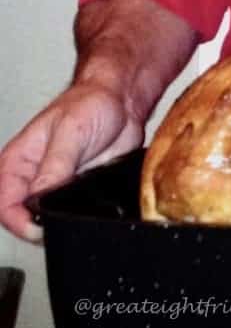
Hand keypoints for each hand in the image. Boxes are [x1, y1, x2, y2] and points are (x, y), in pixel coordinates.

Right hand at [0, 80, 143, 241]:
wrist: (121, 100)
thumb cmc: (90, 102)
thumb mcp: (71, 131)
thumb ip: (55, 166)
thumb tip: (39, 199)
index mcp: (17, 162)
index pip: (4, 205)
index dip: (19, 222)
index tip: (40, 226)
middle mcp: (33, 178)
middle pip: (25, 218)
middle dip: (43, 223)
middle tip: (64, 216)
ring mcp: (56, 187)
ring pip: (51, 219)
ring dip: (64, 219)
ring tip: (80, 205)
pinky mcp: (77, 192)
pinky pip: (74, 213)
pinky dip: (82, 215)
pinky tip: (91, 206)